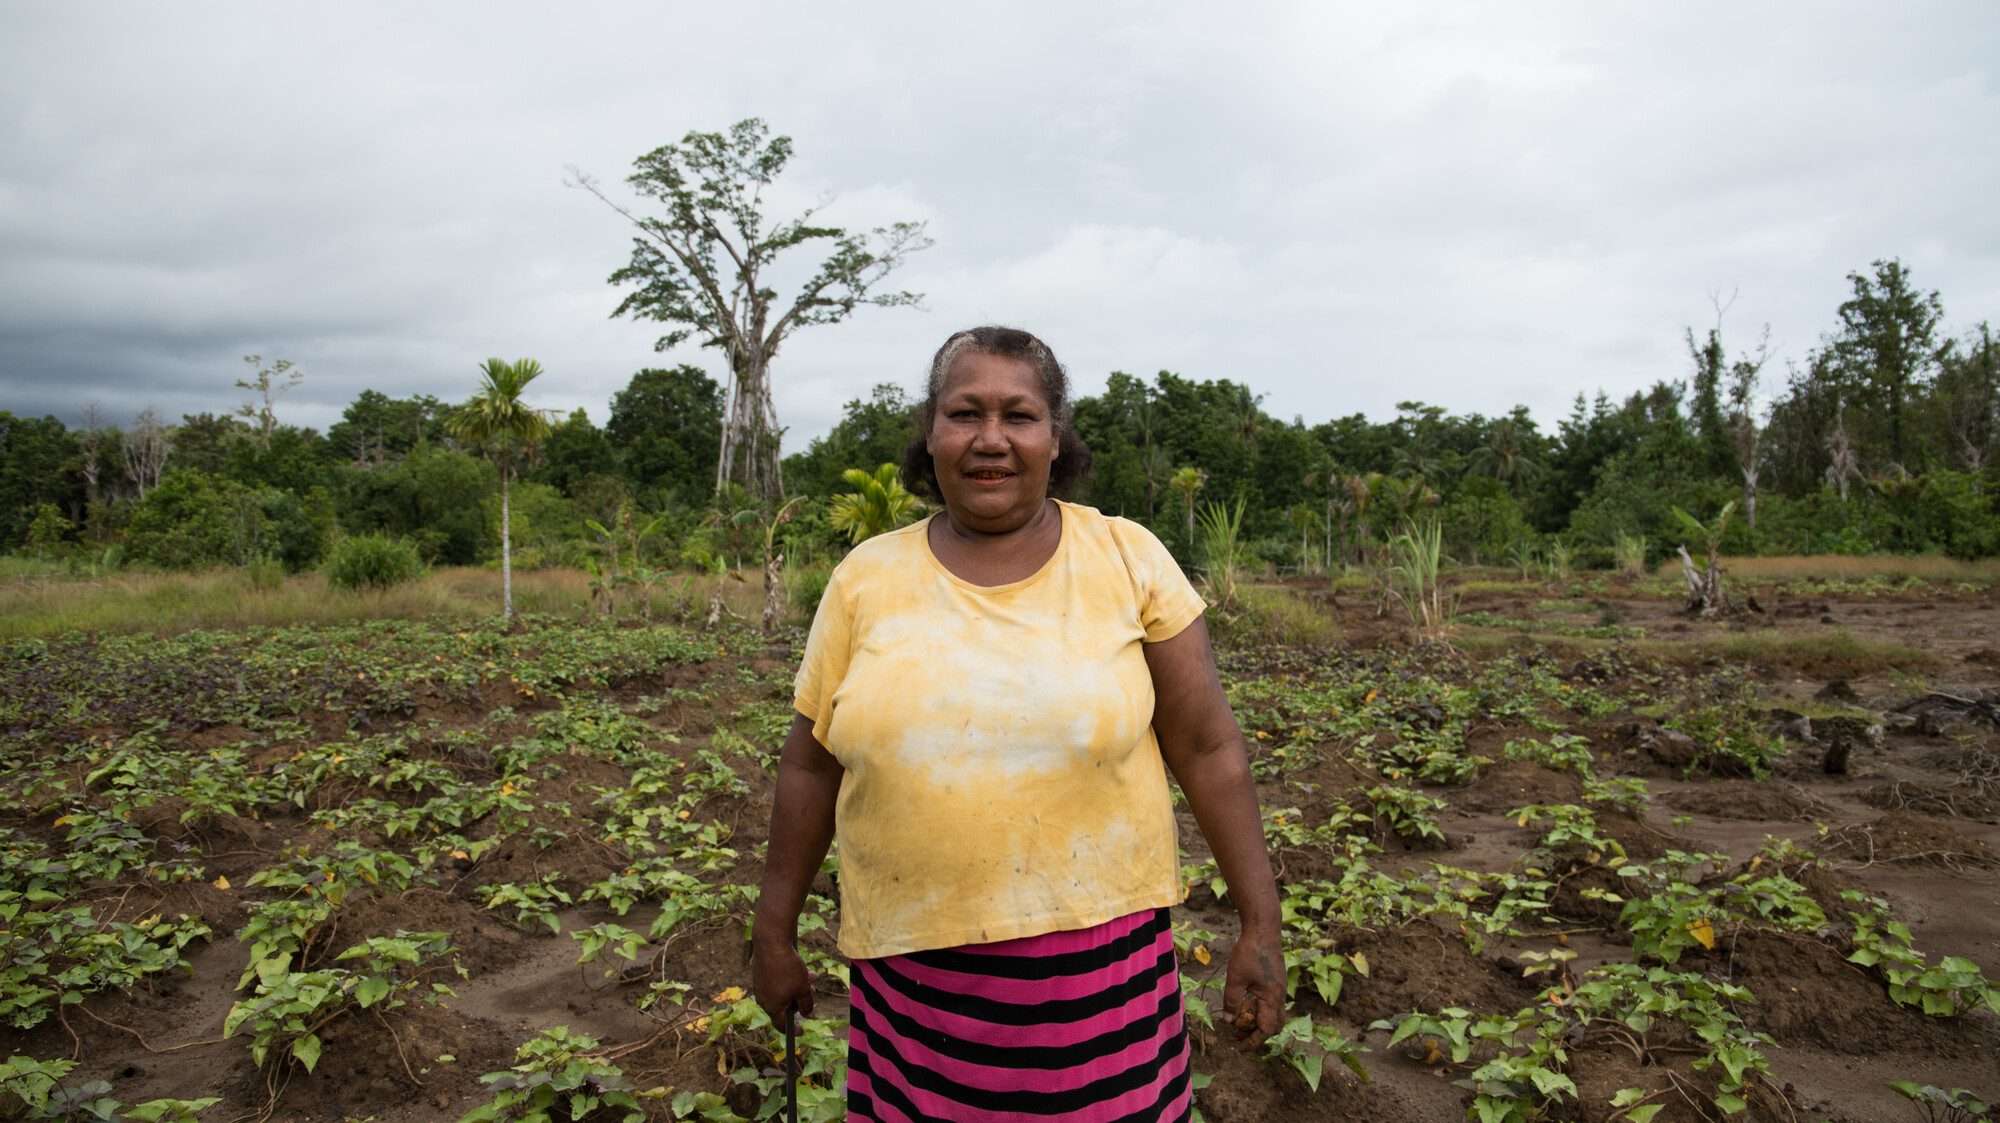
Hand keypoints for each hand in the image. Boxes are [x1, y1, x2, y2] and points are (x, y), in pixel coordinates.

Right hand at [750, 936, 813, 1024]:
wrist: (771, 942)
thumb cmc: (788, 968)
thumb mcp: (803, 988)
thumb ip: (806, 1004)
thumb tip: (806, 1013)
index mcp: (772, 1007)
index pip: (781, 1025)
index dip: (793, 1030)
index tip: (801, 1032)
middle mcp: (763, 999)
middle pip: (784, 1006)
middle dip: (800, 1000)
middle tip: (812, 992)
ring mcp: (760, 986)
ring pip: (782, 991)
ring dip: (797, 986)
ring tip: (811, 976)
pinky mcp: (760, 973)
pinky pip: (776, 981)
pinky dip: (788, 978)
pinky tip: (800, 967)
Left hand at [1220, 925, 1283, 1044]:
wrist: (1264, 930)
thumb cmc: (1249, 952)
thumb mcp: (1235, 978)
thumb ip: (1232, 1001)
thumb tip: (1228, 1021)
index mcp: (1272, 998)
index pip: (1267, 1029)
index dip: (1254, 1041)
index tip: (1240, 1046)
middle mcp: (1280, 996)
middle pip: (1275, 1025)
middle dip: (1258, 1034)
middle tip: (1239, 1035)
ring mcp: (1280, 988)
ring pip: (1274, 1014)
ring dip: (1259, 1021)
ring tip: (1240, 1022)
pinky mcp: (1276, 981)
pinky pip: (1272, 1003)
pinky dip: (1260, 1010)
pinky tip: (1247, 1004)